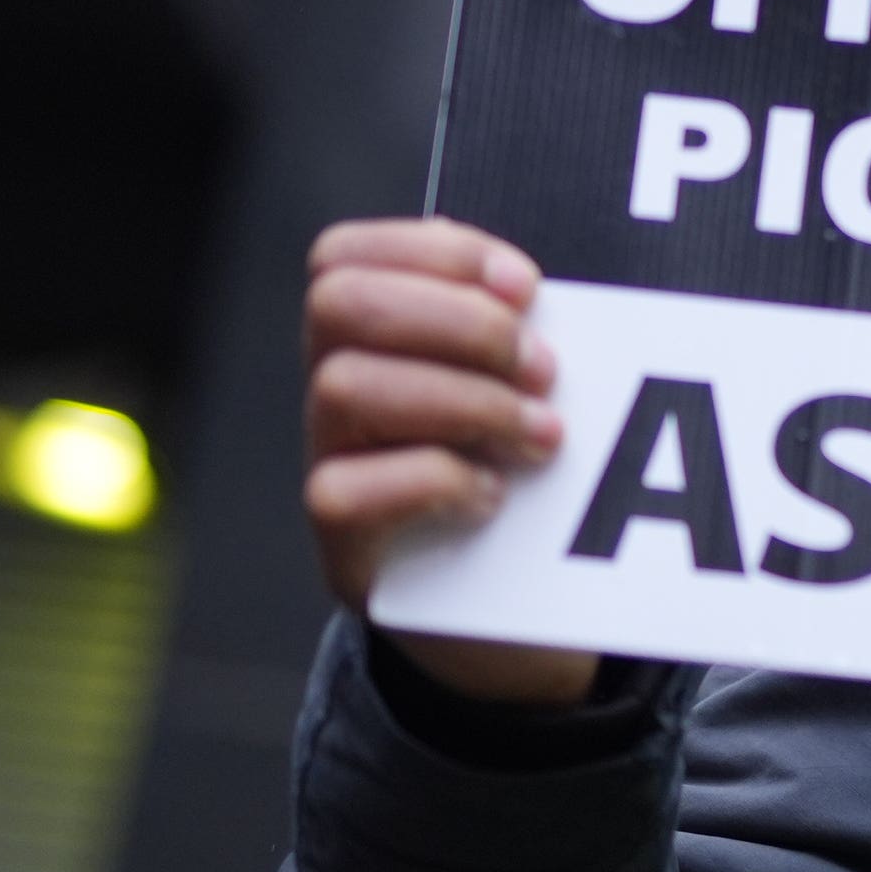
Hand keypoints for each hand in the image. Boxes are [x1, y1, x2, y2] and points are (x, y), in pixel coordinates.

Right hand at [303, 217, 597, 705]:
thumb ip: (515, 334)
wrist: (513, 618)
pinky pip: (347, 490)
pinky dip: (437, 480)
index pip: (346, 254)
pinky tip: (494, 496)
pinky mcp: (340, 543)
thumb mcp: (521, 394)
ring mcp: (327, 465)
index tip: (529, 286)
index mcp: (371, 340)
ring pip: (346, 386)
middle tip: (544, 369)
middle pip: (341, 304)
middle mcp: (331, 394)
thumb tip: (539, 295)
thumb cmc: (526, 479)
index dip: (438, 253)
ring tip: (544, 436)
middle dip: (460, 321)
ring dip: (467, 400)